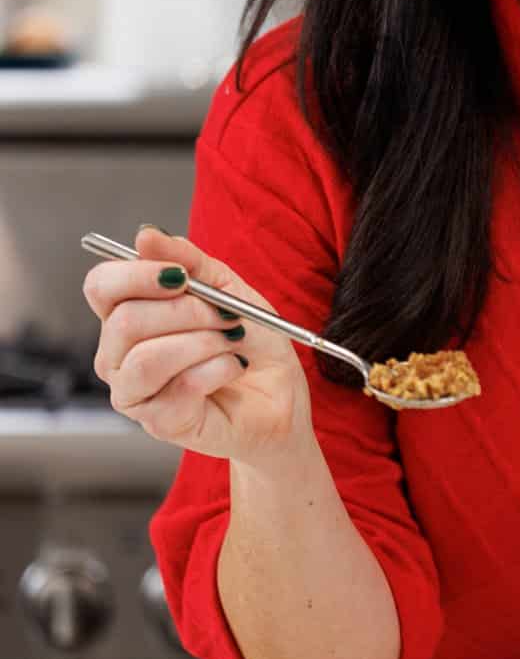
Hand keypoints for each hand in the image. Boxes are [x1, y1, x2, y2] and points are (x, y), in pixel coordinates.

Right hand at [83, 224, 312, 469]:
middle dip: (188, 311)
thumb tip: (146, 235)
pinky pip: (181, 387)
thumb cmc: (249, 340)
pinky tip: (234, 368)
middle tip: (226, 314)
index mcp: (126, 315)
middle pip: (125, 321)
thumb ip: (188, 261)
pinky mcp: (160, 422)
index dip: (135, 275)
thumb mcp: (226, 287)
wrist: (280, 392)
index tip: (181, 275)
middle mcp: (118, 355)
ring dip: (202, 342)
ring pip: (147, 358)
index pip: (100, 286)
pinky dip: (219, 369)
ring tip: (231, 341)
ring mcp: (134, 392)